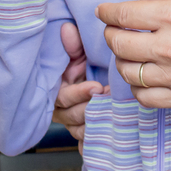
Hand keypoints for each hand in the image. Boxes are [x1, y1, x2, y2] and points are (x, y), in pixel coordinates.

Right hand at [51, 23, 107, 150]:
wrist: (91, 81)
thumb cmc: (81, 65)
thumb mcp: (76, 53)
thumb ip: (72, 45)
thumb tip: (67, 29)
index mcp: (56, 89)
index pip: (62, 97)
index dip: (78, 94)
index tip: (96, 87)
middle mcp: (61, 109)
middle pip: (71, 117)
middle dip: (91, 108)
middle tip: (109, 99)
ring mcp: (71, 123)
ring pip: (80, 130)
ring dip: (97, 122)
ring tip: (114, 111)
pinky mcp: (82, 132)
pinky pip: (87, 142)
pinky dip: (97, 138)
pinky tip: (110, 135)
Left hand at [97, 0, 170, 108]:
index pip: (123, 15)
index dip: (106, 12)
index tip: (103, 11)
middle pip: (119, 44)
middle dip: (110, 34)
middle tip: (114, 30)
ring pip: (128, 72)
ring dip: (122, 61)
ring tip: (131, 52)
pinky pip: (145, 98)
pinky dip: (137, 87)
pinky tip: (144, 75)